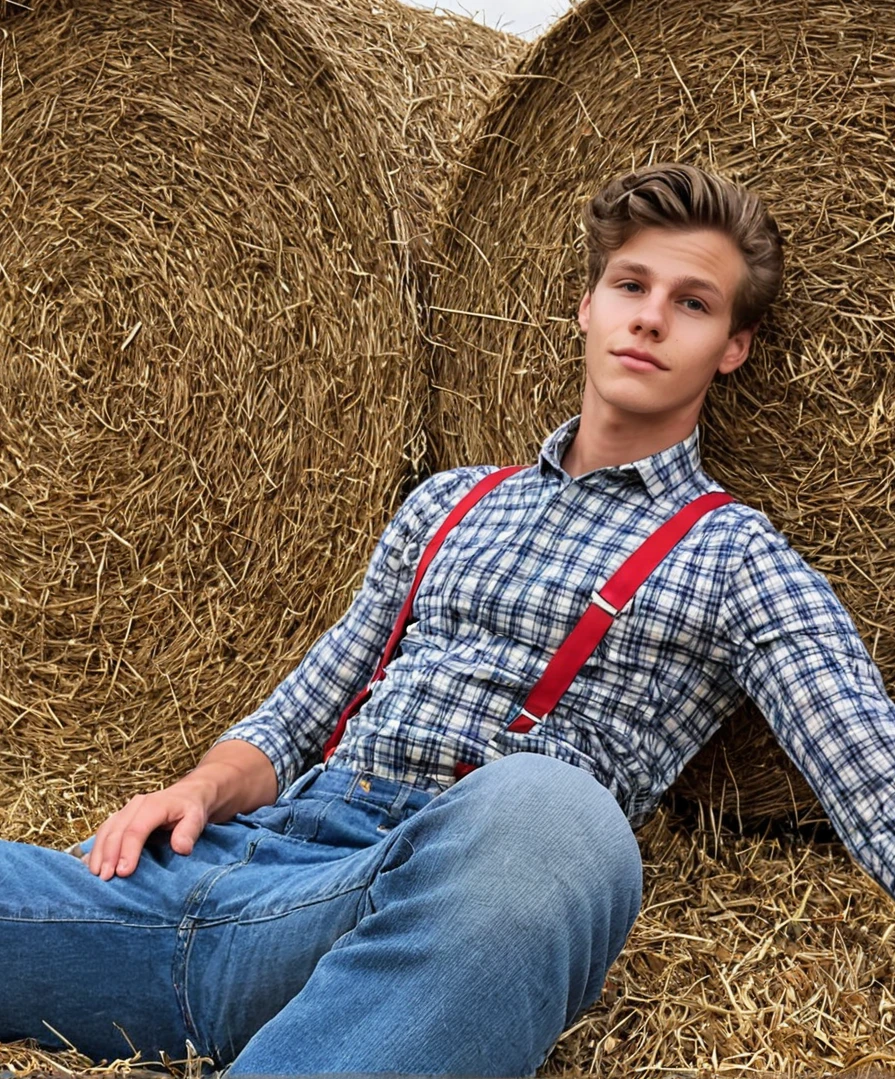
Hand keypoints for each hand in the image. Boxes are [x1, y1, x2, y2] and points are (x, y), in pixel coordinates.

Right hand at [85, 776, 214, 880]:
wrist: (188, 794)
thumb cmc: (191, 808)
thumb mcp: (197, 817)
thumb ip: (189, 832)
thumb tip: (181, 848)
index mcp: (153, 805)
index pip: (136, 829)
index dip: (128, 851)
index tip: (123, 872)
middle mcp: (136, 806)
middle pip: (116, 830)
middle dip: (108, 855)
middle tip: (105, 878)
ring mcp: (125, 811)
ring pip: (105, 830)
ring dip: (98, 853)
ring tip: (96, 874)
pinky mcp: (120, 818)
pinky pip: (104, 831)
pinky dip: (96, 848)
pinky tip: (91, 864)